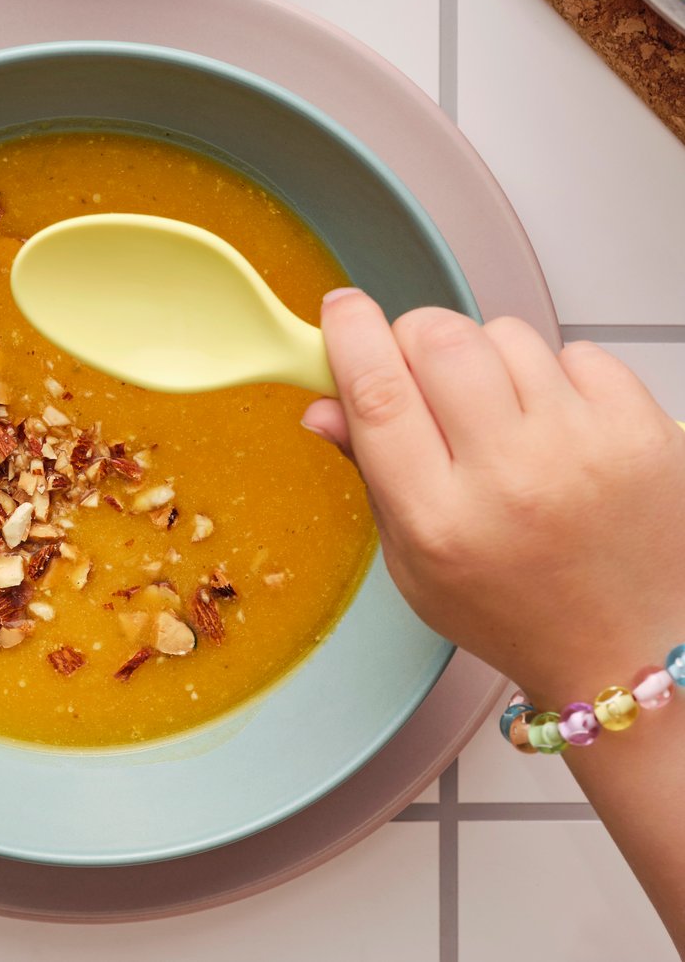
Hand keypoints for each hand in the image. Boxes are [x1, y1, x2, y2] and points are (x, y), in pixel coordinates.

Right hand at [302, 292, 684, 703]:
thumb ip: (370, 474)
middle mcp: (512, 481)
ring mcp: (583, 449)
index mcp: (442, 522)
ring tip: (505, 415)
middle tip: (425, 372)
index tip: (343, 311)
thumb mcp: (415, 565)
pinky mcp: (640, 431)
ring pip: (504, 333)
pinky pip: (574, 350)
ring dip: (489, 358)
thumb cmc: (520, 613)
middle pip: (437, 338)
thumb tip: (323, 402)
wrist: (632, 651)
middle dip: (416, 338)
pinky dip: (556, 376)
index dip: (350, 334)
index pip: (378, 392)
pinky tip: (559, 427)